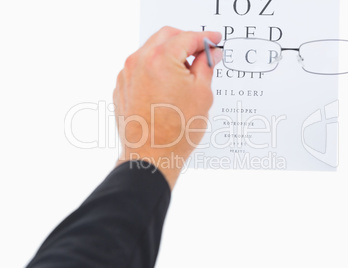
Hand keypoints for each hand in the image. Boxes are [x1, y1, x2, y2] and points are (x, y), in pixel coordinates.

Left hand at [113, 27, 221, 189]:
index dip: (205, 38)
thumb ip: (206, 67)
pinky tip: (168, 86)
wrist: (151, 158)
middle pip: (166, 37)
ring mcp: (126, 75)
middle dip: (185, 41)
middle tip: (201, 54)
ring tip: (186, 75)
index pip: (187, 37)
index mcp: (159, 59)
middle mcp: (138, 62)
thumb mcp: (202, 95)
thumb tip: (210, 55)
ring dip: (169, 55)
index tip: (214, 41)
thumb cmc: (176, 132)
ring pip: (151, 51)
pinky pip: (140, 68)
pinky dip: (155, 69)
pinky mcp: (122, 88)